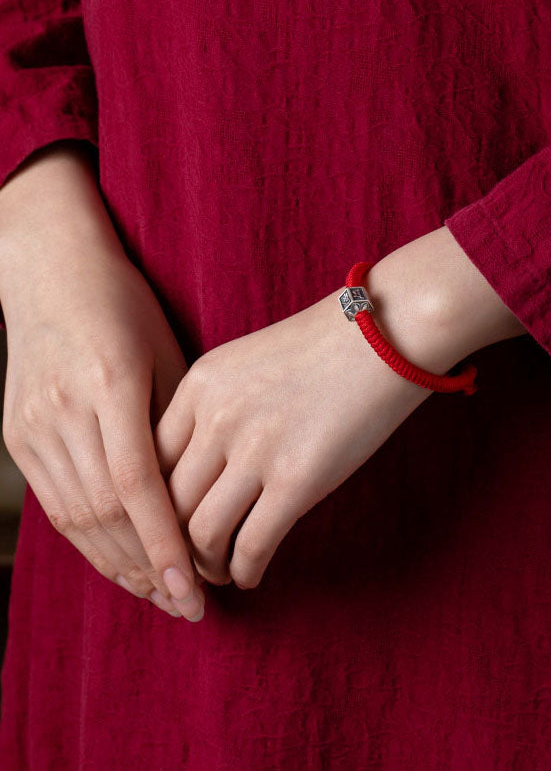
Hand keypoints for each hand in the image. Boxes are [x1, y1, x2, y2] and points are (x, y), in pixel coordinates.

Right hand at [0, 142, 204, 620]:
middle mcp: (64, 410)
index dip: (167, 544)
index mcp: (109, 383)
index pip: (137, 486)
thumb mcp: (167, 353)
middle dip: (148, 568)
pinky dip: (89, 542)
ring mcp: (33, 425)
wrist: (50, 274)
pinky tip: (120, 563)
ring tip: (159, 595)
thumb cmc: (125, 309)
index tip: (196, 590)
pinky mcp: (16, 436)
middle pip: (104, 513)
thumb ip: (178, 423)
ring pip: (76, 518)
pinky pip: (54, 505)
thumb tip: (203, 491)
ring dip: (119, 564)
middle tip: (188, 605)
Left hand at [154, 225, 522, 589]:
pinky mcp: (298, 480)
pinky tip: (250, 575)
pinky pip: (252, 545)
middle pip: (167, 503)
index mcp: (199, 385)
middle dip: (170, 544)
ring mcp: (255, 449)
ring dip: (205, 565)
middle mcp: (216, 418)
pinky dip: (244, 570)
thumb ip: (214, 407)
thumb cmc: (322, 346)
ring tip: (217, 573)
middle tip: (185, 562)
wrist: (385, 332)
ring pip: (201, 533)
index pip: (147, 461)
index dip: (150, 505)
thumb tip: (200, 469)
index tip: (164, 525)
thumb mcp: (247, 361)